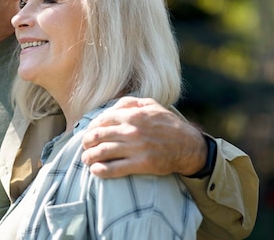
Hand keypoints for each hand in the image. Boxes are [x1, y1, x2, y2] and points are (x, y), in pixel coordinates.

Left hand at [81, 96, 206, 177]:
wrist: (189, 146)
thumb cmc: (168, 124)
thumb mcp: (151, 105)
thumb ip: (130, 102)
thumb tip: (112, 106)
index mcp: (133, 115)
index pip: (102, 120)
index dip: (91, 128)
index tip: (89, 133)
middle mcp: (132, 130)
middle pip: (99, 136)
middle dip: (87, 142)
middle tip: (84, 147)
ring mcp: (136, 148)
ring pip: (104, 152)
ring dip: (90, 156)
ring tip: (86, 159)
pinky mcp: (141, 164)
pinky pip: (115, 168)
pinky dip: (101, 170)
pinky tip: (95, 171)